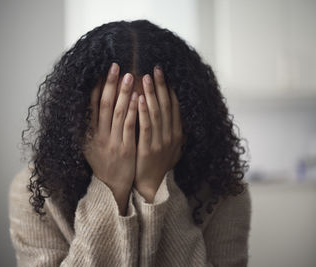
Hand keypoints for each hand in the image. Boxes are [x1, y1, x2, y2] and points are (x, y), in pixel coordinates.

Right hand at [83, 62, 138, 214]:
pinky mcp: (125, 149)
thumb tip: (90, 105)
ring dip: (123, 93)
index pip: (92, 105)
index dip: (97, 87)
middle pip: (105, 105)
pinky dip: (133, 111)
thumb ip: (89, 127)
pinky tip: (138, 98)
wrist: (110, 186)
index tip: (102, 71)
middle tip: (116, 66)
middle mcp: (99, 136)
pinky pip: (130, 127)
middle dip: (110, 84)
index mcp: (90, 133)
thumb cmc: (102, 163)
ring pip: (118, 113)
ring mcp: (113, 142)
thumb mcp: (89, 146)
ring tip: (130, 75)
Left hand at [134, 66, 185, 202]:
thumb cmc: (157, 163)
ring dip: (151, 94)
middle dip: (160, 86)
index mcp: (177, 133)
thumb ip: (172, 129)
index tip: (163, 74)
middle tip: (155, 69)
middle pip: (166, 106)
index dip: (169, 89)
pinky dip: (143, 111)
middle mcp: (171, 136)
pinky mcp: (148, 149)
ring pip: (156, 113)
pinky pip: (146, 126)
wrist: (149, 185)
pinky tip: (138, 98)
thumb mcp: (170, 147)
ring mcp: (160, 142)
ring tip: (145, 77)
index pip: (174, 106)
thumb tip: (172, 111)